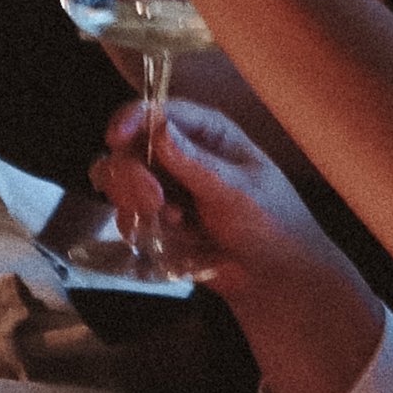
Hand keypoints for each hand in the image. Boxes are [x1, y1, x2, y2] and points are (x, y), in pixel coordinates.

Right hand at [94, 98, 382, 392]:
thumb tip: (158, 128)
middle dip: (134, 175)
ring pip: (120, 181)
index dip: (132, 119)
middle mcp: (182, 153)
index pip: (159, 111)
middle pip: (129, 146)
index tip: (116, 138)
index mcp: (209, 133)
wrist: (275, 280)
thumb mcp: (238, 193)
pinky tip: (174, 241)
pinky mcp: (157, 219)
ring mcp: (167, 187)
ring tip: (172, 225)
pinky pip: (127, 216)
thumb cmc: (273, 227)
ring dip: (136, 204)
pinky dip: (142, 229)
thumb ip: (196, 163)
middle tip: (155, 202)